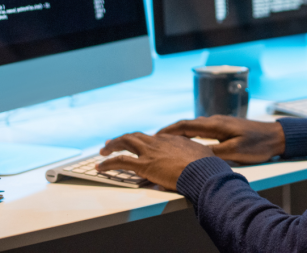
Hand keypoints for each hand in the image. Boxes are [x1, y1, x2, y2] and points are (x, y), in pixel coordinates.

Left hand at [98, 132, 213, 189]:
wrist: (203, 171)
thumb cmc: (207, 167)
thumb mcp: (203, 156)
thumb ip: (195, 157)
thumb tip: (198, 163)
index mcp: (173, 139)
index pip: (153, 138)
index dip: (143, 140)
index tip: (137, 144)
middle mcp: (159, 141)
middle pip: (136, 136)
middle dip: (122, 139)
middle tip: (112, 143)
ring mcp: (151, 152)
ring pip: (125, 142)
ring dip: (112, 145)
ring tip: (103, 151)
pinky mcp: (144, 165)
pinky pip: (120, 161)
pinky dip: (107, 163)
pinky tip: (100, 167)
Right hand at [157, 115, 285, 164]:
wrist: (276, 136)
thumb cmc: (258, 144)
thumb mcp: (236, 151)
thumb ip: (215, 153)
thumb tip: (194, 156)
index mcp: (216, 125)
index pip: (186, 125)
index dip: (169, 130)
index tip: (155, 136)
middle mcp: (216, 121)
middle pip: (188, 124)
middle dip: (170, 131)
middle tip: (154, 139)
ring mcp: (221, 123)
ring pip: (195, 126)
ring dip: (180, 132)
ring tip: (167, 141)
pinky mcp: (226, 128)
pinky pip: (203, 129)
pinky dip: (191, 134)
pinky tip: (189, 141)